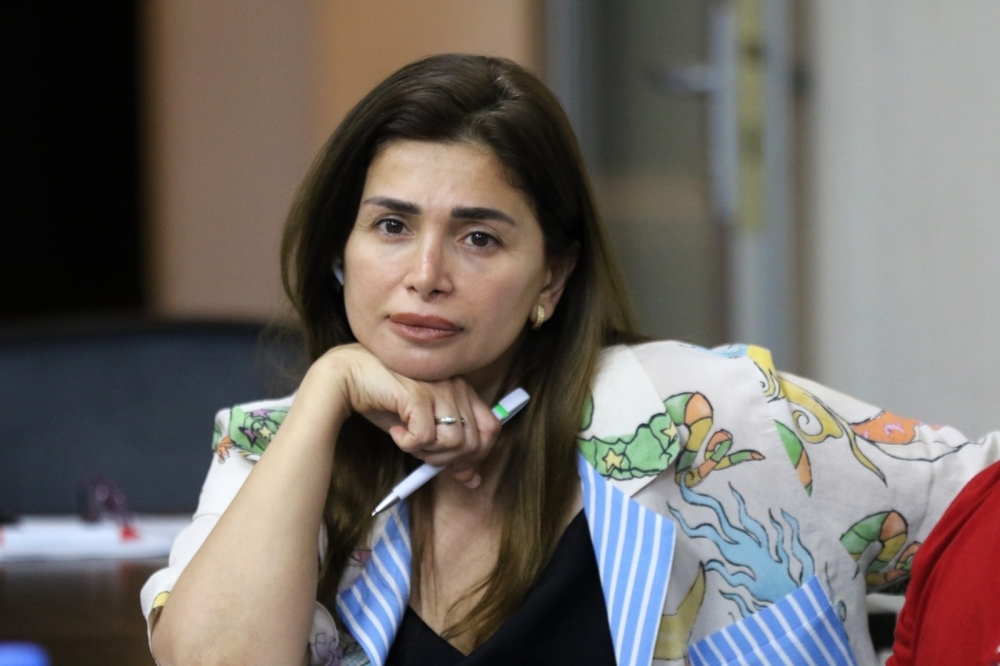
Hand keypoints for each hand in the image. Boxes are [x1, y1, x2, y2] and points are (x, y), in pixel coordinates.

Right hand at [318, 344, 500, 486]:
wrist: (350, 377)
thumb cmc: (387, 403)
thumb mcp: (423, 431)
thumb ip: (450, 451)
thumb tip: (473, 479)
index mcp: (463, 391)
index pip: (491, 429)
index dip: (476, 454)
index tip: (453, 465)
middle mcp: (457, 386)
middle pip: (474, 443)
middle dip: (447, 460)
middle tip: (422, 452)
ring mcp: (440, 389)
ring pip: (454, 443)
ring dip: (429, 452)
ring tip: (408, 440)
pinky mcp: (419, 395)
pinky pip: (425, 438)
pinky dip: (408, 444)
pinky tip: (396, 432)